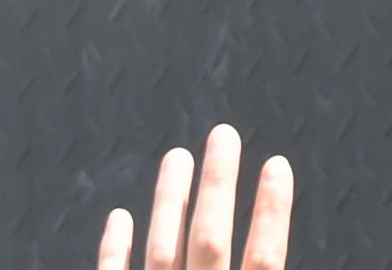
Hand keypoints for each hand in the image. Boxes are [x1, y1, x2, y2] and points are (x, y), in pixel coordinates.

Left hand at [96, 124, 291, 269]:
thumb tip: (275, 269)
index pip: (264, 260)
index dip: (273, 211)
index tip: (276, 163)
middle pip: (210, 240)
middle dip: (218, 184)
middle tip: (223, 134)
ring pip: (162, 251)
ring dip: (169, 200)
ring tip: (177, 156)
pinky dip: (114, 248)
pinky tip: (120, 218)